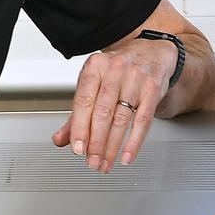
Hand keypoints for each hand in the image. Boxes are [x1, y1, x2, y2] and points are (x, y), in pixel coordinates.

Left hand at [52, 36, 175, 171]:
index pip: (84, 102)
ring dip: (112, 147)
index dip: (80, 129)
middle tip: (92, 162)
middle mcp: (115, 70)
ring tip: (106, 163)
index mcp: (95, 67)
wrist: (152, 51)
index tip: (78, 149)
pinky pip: (143, 121)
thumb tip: (61, 139)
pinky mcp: (153, 89)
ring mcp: (136, 79)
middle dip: (96, 143)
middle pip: (103, 113)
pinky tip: (127, 156)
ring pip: (122, 119)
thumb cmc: (119, 70)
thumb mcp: (94, 83)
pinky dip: (134, 142)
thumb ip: (77, 113)